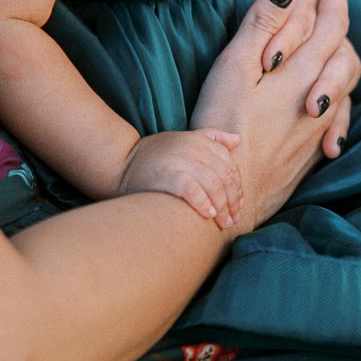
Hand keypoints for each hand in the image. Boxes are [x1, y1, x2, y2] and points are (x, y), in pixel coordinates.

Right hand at [118, 128, 242, 228]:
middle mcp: (192, 147)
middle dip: (232, 200)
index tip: (238, 204)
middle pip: (223, 176)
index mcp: (199, 139)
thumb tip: (238, 140)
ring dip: (222, 206)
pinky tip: (208, 215)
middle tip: (233, 219)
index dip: (237, 186)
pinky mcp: (167, 175)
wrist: (122, 163)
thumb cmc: (156, 156)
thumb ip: (212, 137)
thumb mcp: (185, 140)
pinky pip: (192, 189)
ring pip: (212, 183)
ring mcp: (179, 160)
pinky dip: (203, 203)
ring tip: (223, 223)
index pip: (229, 164)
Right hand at [192, 0, 360, 233]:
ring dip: (339, 60)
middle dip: (340, 24)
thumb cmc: (221, 127)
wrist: (228, 199)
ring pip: (345, 87)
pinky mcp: (309, 156)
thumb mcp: (233, 68)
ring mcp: (317, 132)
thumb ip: (261, 25)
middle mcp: (320, 103)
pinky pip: (337, 117)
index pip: (332, 26)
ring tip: (326, 46)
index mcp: (303, 74)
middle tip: (329, 3)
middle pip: (346, 54)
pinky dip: (335, 98)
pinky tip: (320, 106)